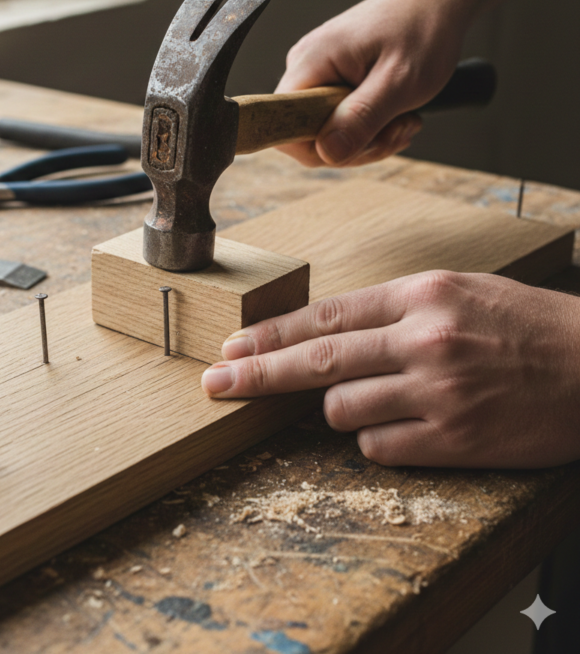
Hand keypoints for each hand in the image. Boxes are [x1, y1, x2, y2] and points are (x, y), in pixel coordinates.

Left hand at [201, 271, 579, 467]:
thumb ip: (389, 311)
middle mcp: (424, 340)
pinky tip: (409, 425)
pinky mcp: (454, 440)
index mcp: (421, 296)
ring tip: (380, 397)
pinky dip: (378, 439)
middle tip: (216, 384)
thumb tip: (325, 335)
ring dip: (340, 408)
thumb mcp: (456, 292)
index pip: (325, 316)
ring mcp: (438, 393)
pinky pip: (379, 447)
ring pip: (343, 409)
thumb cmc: (524, 325)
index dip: (271, 334)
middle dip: (257, 375)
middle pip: (316, 362)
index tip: (233, 346)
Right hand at [276, 0, 466, 167]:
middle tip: (398, 129)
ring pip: (327, 133)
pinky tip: (396, 115)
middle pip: (307, 136)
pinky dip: (370, 127)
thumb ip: (360, 119)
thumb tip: (327, 153)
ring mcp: (318, 74)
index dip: (317, 148)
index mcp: (310, 62)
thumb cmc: (423, 29)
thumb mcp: (398, 82)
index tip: (361, 141)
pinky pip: (340, 121)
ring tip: (404, 120)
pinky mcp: (332, 80)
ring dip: (369, 139)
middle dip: (355, 146)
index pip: (283, 126)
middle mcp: (305, 67)